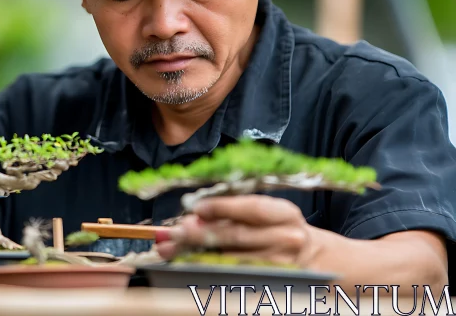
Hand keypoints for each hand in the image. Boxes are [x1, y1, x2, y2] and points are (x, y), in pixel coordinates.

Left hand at [155, 195, 321, 266]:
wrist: (319, 259)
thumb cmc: (283, 231)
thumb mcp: (268, 215)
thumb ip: (235, 212)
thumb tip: (195, 215)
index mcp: (285, 214)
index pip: (252, 209)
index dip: (222, 207)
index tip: (196, 208)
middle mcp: (287, 239)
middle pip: (237, 236)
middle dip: (201, 233)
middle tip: (175, 232)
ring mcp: (283, 265)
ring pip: (233, 260)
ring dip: (198, 254)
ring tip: (172, 250)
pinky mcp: (275, 284)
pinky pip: (238, 278)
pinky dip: (211, 271)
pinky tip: (191, 268)